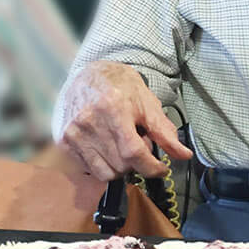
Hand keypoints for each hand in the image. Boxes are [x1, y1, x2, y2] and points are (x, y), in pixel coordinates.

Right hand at [56, 60, 192, 181]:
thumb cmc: (121, 87)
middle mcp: (89, 122)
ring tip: (123, 145)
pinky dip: (105, 164)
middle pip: (122, 165)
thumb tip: (184, 155)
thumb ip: (165, 132)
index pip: (133, 152)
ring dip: (121, 166)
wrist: (88, 75)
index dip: (152, 167)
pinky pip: (91, 169)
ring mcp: (73, 133)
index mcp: (113, 109)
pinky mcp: (64, 141)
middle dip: (138, 161)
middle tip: (139, 142)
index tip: (162, 168)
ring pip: (106, 173)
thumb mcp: (148, 104)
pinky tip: (108, 145)